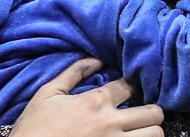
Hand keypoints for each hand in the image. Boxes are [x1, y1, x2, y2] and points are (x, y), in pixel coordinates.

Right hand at [11, 59, 163, 136]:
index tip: (129, 93)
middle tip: (142, 116)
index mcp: (95, 102)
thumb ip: (73, 73)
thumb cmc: (34, 127)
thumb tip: (96, 60)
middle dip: (151, 113)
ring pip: (156, 135)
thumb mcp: (47, 93)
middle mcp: (111, 123)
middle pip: (154, 113)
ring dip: (151, 133)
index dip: (133, 87)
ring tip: (140, 132)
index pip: (130, 86)